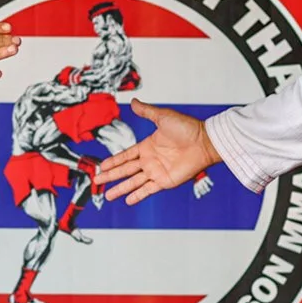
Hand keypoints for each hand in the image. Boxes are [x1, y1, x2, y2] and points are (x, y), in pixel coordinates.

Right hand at [95, 100, 221, 206]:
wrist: (204, 142)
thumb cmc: (187, 128)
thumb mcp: (163, 117)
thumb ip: (146, 111)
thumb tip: (133, 101)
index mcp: (147, 146)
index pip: (125, 156)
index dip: (113, 161)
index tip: (101, 166)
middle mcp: (149, 160)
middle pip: (125, 170)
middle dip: (110, 176)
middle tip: (96, 181)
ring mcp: (156, 172)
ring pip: (133, 182)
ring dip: (120, 188)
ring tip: (108, 196)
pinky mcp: (165, 181)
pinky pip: (148, 190)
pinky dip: (137, 195)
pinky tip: (128, 201)